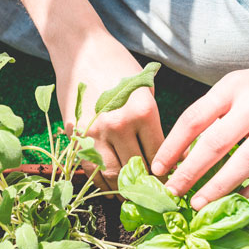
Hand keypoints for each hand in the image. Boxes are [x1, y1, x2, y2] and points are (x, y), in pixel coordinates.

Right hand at [53, 33, 163, 190]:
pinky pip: (92, 169)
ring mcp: (95, 131)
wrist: (80, 49)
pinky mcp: (76, 135)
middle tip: (155, 198)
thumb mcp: (144, 88)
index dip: (167, 174)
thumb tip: (170, 155)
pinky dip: (102, 183)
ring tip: (134, 196)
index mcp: (143, 111)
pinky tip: (112, 188)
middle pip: (138, 168)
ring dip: (125, 190)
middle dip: (148, 187)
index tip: (172, 185)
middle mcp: (120, 124)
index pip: (160, 155)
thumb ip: (153, 121)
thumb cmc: (118, 66)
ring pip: (114, 174)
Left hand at [151, 56, 248, 209]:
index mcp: (233, 88)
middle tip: (173, 192)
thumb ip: (209, 116)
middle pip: (217, 143)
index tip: (158, 168)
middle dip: (190, 172)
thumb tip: (178, 155)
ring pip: (247, 160)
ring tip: (199, 204)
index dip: (172, 146)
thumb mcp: (233, 89)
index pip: (194, 119)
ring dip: (220, 186)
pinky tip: (240, 202)